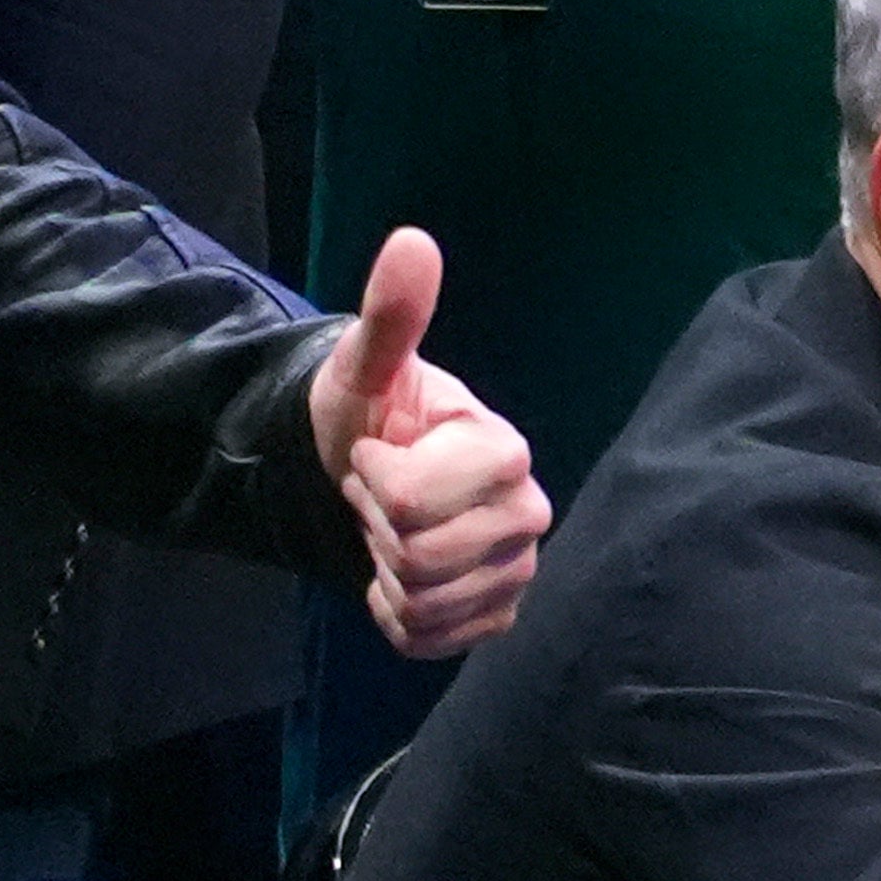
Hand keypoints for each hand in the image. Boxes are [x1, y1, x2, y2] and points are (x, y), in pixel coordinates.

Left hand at [305, 228, 549, 656]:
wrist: (353, 476)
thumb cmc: (365, 418)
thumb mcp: (363, 367)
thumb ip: (391, 314)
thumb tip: (411, 241)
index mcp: (504, 451)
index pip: (420, 500)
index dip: (375, 479)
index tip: (375, 453)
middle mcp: (527, 513)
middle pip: (424, 558)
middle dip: (376, 524)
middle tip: (375, 493)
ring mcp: (515, 570)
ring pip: (425, 602)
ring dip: (381, 568)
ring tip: (387, 527)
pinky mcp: (492, 616)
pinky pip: (426, 640)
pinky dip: (391, 612)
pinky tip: (391, 574)